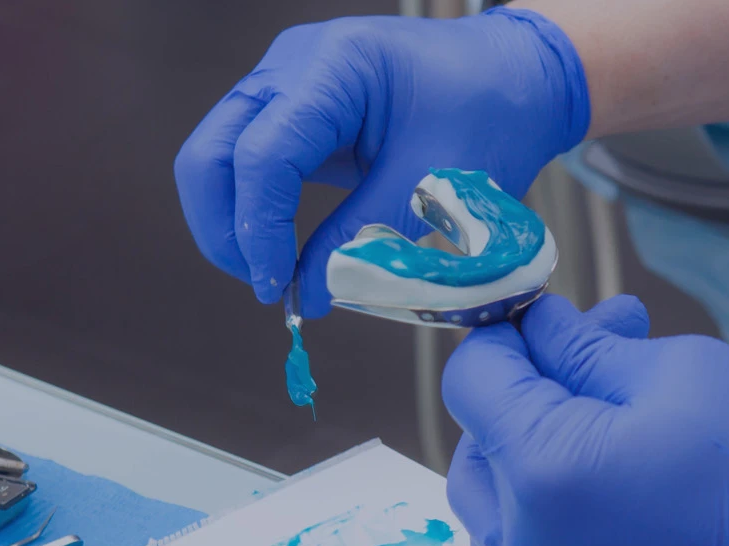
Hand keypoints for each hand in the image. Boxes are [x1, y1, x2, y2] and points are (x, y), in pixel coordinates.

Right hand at [173, 8, 589, 314]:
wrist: (516, 78)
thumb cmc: (490, 115)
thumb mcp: (434, 186)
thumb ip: (365, 239)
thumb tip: (305, 297)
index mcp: (334, 67)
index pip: (262, 155)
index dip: (258, 230)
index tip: (278, 289)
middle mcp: (293, 65)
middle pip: (212, 153)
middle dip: (226, 229)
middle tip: (266, 287)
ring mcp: (285, 83)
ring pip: (218, 159)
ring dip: (234, 223)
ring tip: (275, 276)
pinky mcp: (292, 109)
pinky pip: (248, 162)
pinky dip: (256, 210)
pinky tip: (284, 252)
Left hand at [442, 295, 728, 545]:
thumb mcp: (680, 374)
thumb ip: (587, 347)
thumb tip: (539, 326)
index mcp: (545, 469)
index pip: (475, 377)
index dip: (507, 332)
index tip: (545, 313)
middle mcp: (527, 539)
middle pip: (478, 442)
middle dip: (523, 384)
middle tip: (595, 347)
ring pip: (489, 504)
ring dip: (520, 448)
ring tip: (590, 413)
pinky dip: (535, 507)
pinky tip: (592, 475)